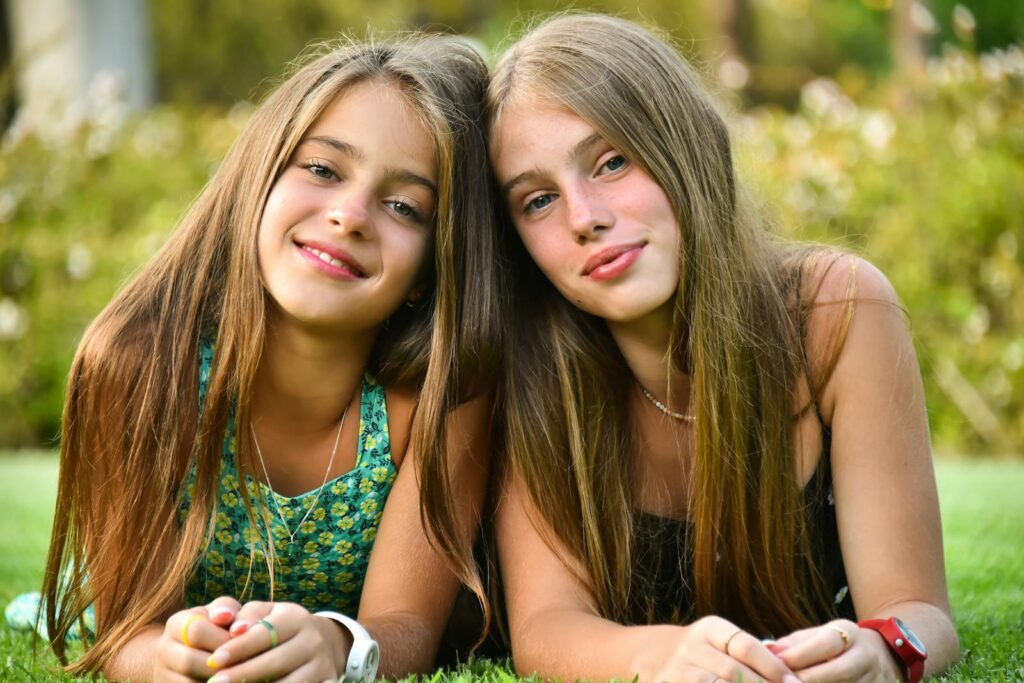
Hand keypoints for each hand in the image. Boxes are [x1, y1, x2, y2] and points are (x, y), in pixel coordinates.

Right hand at [153, 597, 237, 681]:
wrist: (190, 650)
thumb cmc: (216, 625)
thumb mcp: (220, 611)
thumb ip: (225, 608)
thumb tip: (226, 616)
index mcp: (176, 623)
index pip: (196, 631)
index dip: (221, 639)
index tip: (242, 643)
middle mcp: (163, 648)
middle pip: (188, 661)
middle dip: (219, 663)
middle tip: (242, 663)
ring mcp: (162, 672)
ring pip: (188, 682)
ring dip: (216, 679)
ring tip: (238, 674)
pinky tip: (228, 680)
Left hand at [206, 600, 350, 682]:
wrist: (323, 641)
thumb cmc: (280, 627)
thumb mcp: (267, 613)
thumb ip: (247, 615)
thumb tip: (233, 627)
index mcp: (296, 618)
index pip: (265, 633)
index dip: (239, 647)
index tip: (213, 659)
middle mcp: (313, 640)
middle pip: (276, 661)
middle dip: (243, 674)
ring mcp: (323, 664)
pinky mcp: (329, 682)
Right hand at [646, 616, 799, 682]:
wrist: (655, 658)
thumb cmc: (705, 655)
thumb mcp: (722, 644)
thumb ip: (753, 655)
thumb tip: (792, 676)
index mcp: (710, 629)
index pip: (747, 646)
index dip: (774, 668)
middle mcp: (691, 647)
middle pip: (734, 673)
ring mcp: (678, 671)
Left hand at [768, 619, 902, 681]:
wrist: (882, 656)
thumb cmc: (837, 646)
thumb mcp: (819, 635)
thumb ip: (794, 643)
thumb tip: (767, 650)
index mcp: (849, 634)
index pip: (827, 643)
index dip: (801, 655)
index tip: (776, 663)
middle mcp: (866, 657)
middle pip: (840, 671)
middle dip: (809, 679)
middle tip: (781, 682)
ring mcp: (875, 680)